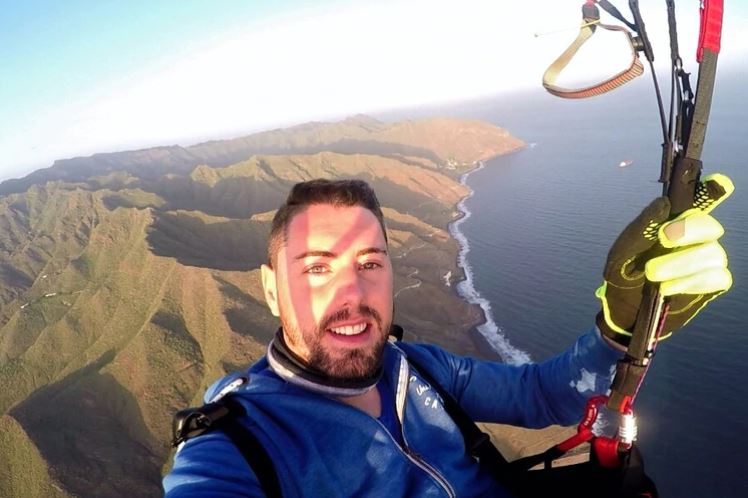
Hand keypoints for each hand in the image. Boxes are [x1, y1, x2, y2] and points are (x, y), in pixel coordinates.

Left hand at [596, 174, 733, 347]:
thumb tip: (663, 202)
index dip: (712, 190)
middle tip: (664, 239)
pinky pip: (717, 276)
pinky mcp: (712, 283)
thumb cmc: (624, 276)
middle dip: (688, 231)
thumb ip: (641, 228)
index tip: (720, 183)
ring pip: (712, 253)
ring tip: (653, 276)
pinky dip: (692, 282)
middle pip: (708, 225)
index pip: (698, 201)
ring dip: (681, 264)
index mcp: (672, 223)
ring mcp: (706, 259)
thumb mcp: (622, 254)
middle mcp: (695, 237)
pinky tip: (669, 289)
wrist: (625, 312)